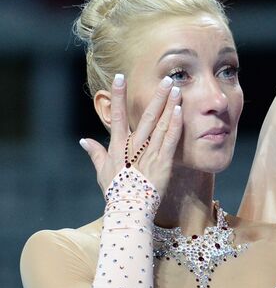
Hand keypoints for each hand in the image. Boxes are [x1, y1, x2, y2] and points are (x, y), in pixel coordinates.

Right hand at [79, 74, 182, 196]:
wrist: (128, 209)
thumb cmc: (116, 192)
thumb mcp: (102, 172)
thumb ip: (95, 154)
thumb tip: (84, 141)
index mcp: (118, 147)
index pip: (117, 116)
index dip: (118, 96)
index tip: (119, 77)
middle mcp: (133, 146)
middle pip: (146, 116)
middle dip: (157, 96)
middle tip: (166, 79)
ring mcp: (149, 153)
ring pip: (161, 124)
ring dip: (169, 105)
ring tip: (177, 89)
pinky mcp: (162, 162)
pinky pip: (170, 140)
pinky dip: (175, 124)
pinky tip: (179, 110)